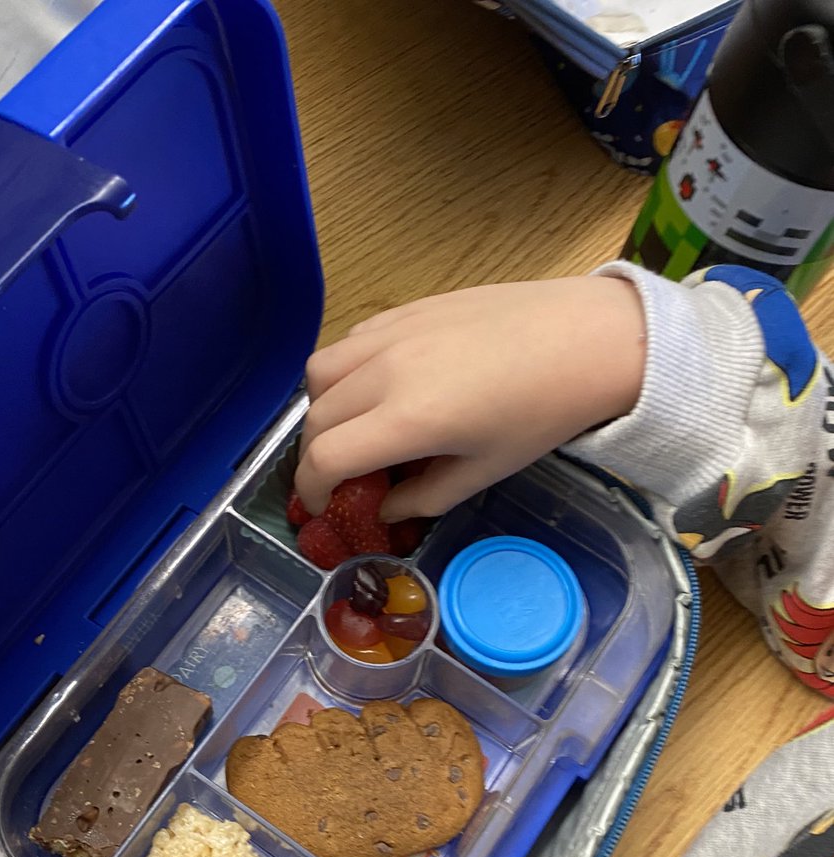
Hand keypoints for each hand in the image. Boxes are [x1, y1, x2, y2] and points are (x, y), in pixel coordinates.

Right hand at [295, 276, 644, 520]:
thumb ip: (424, 497)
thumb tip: (386, 506)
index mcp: (407, 419)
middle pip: (315, 417)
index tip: (321, 506)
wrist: (587, 338)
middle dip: (316, 455)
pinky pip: (350, 340)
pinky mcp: (406, 308)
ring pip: (319, 371)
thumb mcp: (486, 471)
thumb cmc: (543, 413)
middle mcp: (386, 370)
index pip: (324, 458)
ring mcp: (393, 332)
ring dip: (322, 407)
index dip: (311, 490)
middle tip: (342, 477)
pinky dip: (345, 370)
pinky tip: (377, 386)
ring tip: (354, 427)